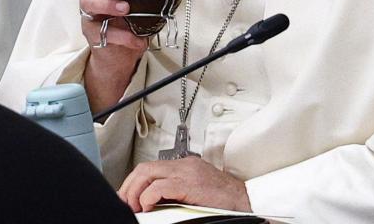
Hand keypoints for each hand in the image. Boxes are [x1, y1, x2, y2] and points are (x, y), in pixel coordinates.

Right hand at [80, 0, 148, 111]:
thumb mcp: (152, 3)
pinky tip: (135, 40)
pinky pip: (100, 30)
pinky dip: (120, 35)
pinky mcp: (91, 31)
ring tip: (125, 9)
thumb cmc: (134, 19)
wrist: (125, 50)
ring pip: (88, 1)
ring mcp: (92, 11)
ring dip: (107, 4)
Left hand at [118, 157, 251, 212]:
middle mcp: (184, 166)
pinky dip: (148, 196)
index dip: (134, 182)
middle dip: (129, 186)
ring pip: (148, 173)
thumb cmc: (227, 201)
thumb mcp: (197, 192)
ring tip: (134, 206)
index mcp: (185, 166)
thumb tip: (154, 204)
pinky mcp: (190, 184)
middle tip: (125, 202)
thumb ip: (177, 192)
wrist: (249, 201)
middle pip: (144, 168)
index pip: (151, 168)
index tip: (128, 196)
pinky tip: (147, 207)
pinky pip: (160, 187)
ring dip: (134, 191)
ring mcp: (187, 173)